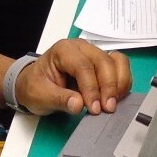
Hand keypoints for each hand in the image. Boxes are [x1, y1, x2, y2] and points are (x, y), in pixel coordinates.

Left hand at [15, 39, 131, 115]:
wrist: (35, 84)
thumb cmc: (36, 87)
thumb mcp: (40, 96)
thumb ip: (59, 99)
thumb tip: (78, 104)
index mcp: (63, 50)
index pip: (83, 66)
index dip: (91, 88)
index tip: (94, 108)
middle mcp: (82, 48)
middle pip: (103, 62)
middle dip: (109, 86)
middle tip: (107, 109)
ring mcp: (94, 54)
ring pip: (117, 62)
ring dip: (119, 84)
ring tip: (113, 104)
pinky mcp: (103, 64)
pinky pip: (120, 68)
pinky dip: (122, 83)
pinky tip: (115, 99)